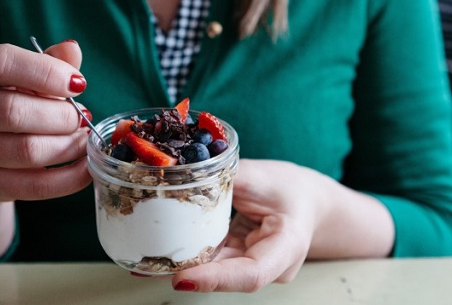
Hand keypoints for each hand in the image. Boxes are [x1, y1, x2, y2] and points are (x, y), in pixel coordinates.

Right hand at [0, 40, 92, 201]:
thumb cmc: (18, 100)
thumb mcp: (31, 76)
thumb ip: (52, 62)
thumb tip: (72, 49)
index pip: (0, 63)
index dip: (45, 72)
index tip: (79, 83)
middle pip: (12, 111)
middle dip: (60, 115)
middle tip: (82, 116)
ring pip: (26, 150)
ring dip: (68, 146)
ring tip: (83, 139)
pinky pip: (34, 185)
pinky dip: (68, 178)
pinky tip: (86, 166)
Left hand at [170, 159, 394, 292]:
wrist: (307, 201)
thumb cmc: (292, 189)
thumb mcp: (264, 176)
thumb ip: (228, 175)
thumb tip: (184, 172)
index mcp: (287, 246)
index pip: (251, 273)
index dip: (214, 279)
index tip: (180, 278)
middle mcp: (271, 266)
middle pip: (226, 275)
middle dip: (188, 271)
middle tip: (149, 265)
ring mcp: (253, 266)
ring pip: (215, 269)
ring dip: (182, 264)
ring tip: (144, 260)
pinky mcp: (237, 260)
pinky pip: (212, 259)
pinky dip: (188, 254)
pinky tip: (158, 254)